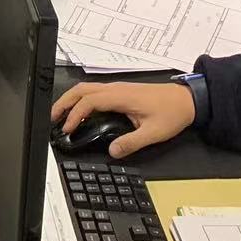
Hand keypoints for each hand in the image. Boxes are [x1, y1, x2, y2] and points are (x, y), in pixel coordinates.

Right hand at [51, 81, 196, 160]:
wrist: (187, 99)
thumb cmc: (172, 113)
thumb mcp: (153, 133)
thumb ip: (131, 143)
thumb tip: (112, 151)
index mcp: (121, 96)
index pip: (89, 101)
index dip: (75, 114)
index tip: (68, 129)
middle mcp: (116, 89)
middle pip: (81, 89)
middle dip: (64, 102)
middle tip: (52, 118)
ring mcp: (118, 89)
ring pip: (87, 89)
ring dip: (71, 100)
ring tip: (61, 116)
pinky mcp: (121, 92)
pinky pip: (95, 92)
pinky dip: (82, 100)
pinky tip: (81, 113)